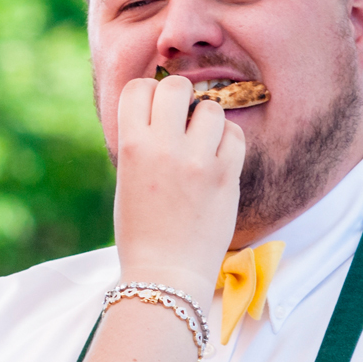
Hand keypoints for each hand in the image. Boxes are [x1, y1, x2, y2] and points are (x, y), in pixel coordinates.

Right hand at [111, 75, 244, 297]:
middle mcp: (164, 148)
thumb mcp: (127, 180)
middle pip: (177, 86)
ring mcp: (198, 161)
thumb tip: (162, 111)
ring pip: (211, 108)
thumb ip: (142, 143)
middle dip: (180, 97)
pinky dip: (228, 141)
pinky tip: (219, 157)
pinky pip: (235, 135)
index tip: (155, 110)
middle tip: (181, 118)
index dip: (148, 94)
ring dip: (207, 121)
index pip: (138, 88)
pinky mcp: (226, 177)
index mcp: (131, 147)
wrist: (166, 275)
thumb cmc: (142, 231)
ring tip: (202, 144)